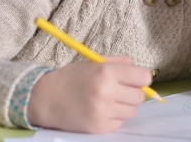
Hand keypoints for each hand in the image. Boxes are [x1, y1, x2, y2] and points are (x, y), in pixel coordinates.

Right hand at [27, 57, 151, 132]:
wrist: (46, 98)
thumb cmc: (72, 77)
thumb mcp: (96, 62)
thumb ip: (121, 64)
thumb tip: (145, 75)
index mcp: (106, 72)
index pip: (144, 77)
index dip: (141, 78)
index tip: (135, 79)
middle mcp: (106, 92)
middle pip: (140, 96)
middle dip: (133, 92)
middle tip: (120, 89)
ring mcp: (102, 111)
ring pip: (132, 111)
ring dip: (125, 105)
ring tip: (110, 99)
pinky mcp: (98, 127)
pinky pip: (120, 122)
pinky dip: (115, 117)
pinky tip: (102, 110)